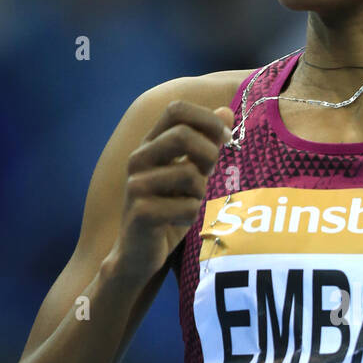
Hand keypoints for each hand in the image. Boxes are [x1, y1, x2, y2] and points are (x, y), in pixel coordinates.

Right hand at [112, 100, 232, 283]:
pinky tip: (177, 222)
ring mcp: (137, 185)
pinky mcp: (142, 212)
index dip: (207, 119)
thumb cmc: (168, 210)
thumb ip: (205, 143)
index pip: (176, 109)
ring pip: (189, 174)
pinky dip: (191, 215)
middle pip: (183, 135)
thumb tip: (226, 111)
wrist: (138, 253)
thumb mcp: (190, 173)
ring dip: (200, 191)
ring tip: (189, 202)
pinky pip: (187, 206)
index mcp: (150, 145)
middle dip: (209, 153)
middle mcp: (138, 159)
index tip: (225, 138)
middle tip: (212, 172)